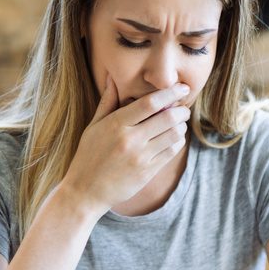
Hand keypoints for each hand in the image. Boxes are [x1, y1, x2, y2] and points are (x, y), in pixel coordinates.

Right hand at [60, 77, 190, 215]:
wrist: (85, 192)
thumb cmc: (88, 156)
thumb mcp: (93, 127)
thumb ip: (107, 102)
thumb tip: (112, 77)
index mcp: (116, 124)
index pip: (150, 103)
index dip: (170, 92)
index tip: (182, 87)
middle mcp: (130, 140)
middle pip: (167, 117)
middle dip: (181, 110)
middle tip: (183, 108)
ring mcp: (140, 157)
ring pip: (173, 135)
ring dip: (181, 126)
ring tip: (179, 123)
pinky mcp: (147, 172)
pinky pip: (171, 152)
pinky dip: (177, 142)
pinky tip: (174, 139)